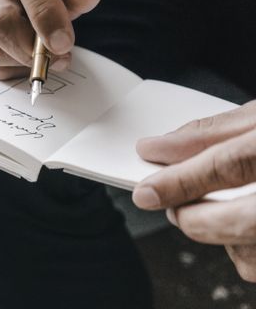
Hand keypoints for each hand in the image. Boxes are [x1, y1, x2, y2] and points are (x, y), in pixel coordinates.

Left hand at [132, 101, 255, 281]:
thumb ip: (214, 131)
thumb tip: (158, 148)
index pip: (230, 165)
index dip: (181, 180)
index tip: (146, 191)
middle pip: (236, 221)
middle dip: (192, 218)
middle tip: (175, 205)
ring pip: (251, 258)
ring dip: (224, 239)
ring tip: (224, 210)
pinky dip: (250, 250)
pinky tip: (252, 224)